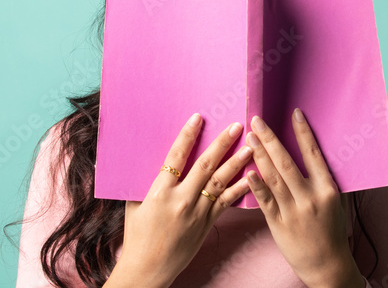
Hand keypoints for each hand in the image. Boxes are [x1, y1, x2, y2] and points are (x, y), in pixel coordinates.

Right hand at [105, 113, 252, 287]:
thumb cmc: (138, 236)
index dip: (187, 136)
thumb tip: (150, 159)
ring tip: (250, 147)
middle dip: (221, 144)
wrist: (148, 269)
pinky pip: (226, 203)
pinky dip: (240, 189)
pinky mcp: (207, 224)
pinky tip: (253, 178)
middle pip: (204, 166)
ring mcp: (196, 213)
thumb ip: (146, 183)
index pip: (175, 157)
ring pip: (220, 183)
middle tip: (236, 126)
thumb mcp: (134, 205)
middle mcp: (181, 200)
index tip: (198, 118)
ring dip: (236, 163)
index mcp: (160, 192)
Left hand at [244, 109, 365, 287]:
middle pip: (287, 163)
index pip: (314, 154)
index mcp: (327, 189)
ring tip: (249, 137)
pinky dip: (256, 185)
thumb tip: (307, 153)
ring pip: (274, 178)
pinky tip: (247, 170)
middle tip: (258, 120)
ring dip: (259, 155)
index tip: (294, 113)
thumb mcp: (333, 201)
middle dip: (271, 139)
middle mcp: (310, 198)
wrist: (327, 264)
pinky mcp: (279, 224)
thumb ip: (320, 180)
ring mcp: (294, 212)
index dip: (303, 133)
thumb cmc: (331, 229)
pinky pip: (265, 201)